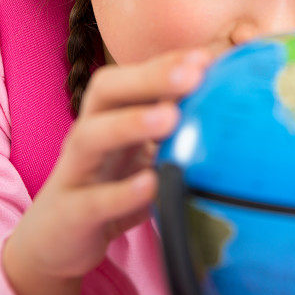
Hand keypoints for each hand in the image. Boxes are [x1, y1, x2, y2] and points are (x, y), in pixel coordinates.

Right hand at [2, 49, 211, 294]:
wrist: (59, 240)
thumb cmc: (113, 185)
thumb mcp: (145, 152)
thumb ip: (179, 127)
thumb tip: (235, 100)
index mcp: (110, 115)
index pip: (134, 76)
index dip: (168, 62)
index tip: (208, 55)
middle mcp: (89, 133)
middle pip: (107, 91)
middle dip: (150, 77)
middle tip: (193, 73)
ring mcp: (75, 171)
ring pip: (92, 136)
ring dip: (131, 123)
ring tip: (171, 117)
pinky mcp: (71, 213)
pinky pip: (93, 200)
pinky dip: (122, 192)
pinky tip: (152, 184)